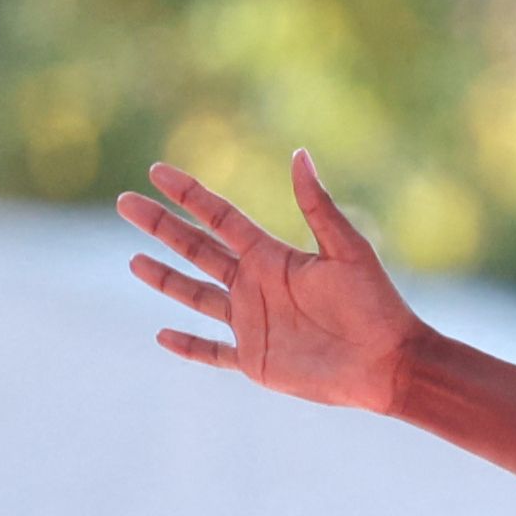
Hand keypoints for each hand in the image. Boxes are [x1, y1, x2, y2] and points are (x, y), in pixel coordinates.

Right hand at [120, 152, 427, 415]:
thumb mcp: (348, 249)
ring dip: (165, 278)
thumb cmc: (376, 304)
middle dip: (161, 226)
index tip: (156, 171)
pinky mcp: (256, 360)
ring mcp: (253, 323)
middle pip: (197, 249)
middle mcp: (256, 285)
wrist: (390, 362)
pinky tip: (161, 335)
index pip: (219, 218)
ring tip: (134, 260)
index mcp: (273, 256)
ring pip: (196, 295)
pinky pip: (212, 352)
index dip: (188, 194)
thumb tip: (299, 153)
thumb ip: (318, 206)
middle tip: (125, 202)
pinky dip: (188, 346)